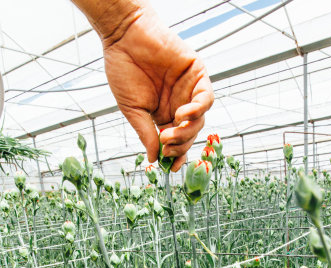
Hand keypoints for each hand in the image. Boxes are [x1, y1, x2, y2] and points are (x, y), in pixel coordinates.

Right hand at [99, 3, 213, 170]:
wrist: (123, 37)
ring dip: (187, 132)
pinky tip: (182, 115)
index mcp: (164, 115)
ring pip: (199, 120)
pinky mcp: (197, 74)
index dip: (177, 155)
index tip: (171, 168)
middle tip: (166, 145)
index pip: (177, 141)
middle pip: (190, 134)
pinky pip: (206, 98)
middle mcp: (179, 105)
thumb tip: (154, 159)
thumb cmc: (123, 70)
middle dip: (180, 145)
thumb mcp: (132, 110)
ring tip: (169, 132)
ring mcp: (189, 90)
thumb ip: (146, 134)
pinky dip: (197, 110)